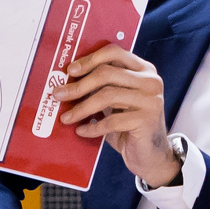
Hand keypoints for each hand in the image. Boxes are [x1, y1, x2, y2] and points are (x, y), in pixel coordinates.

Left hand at [54, 44, 179, 188]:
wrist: (151, 155)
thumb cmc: (129, 126)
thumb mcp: (117, 102)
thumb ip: (103, 87)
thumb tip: (68, 80)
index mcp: (144, 70)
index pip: (114, 52)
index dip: (89, 59)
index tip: (70, 71)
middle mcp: (150, 81)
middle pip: (107, 73)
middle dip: (79, 85)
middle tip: (59, 94)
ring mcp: (151, 100)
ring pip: (107, 96)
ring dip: (81, 108)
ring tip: (66, 117)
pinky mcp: (146, 120)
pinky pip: (111, 121)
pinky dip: (93, 127)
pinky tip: (82, 131)